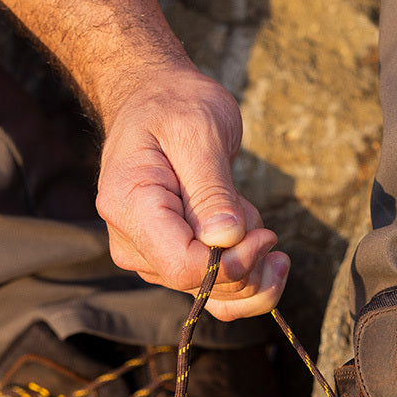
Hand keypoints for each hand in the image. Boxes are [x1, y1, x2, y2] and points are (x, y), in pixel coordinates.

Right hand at [95, 64, 288, 319]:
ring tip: (249, 215)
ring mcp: (150, 258)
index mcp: (130, 207)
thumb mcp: (199, 131)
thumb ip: (212, 189)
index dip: (233, 262)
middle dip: (247, 261)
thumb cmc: (175, 106)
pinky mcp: (170, 263)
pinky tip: (266, 253)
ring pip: (214, 296)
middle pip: (201, 285)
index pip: (183, 266)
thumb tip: (225, 239)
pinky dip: (248, 280)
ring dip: (250, 264)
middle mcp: (132, 243)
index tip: (265, 234)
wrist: (156, 100)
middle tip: (261, 218)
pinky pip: (215, 295)